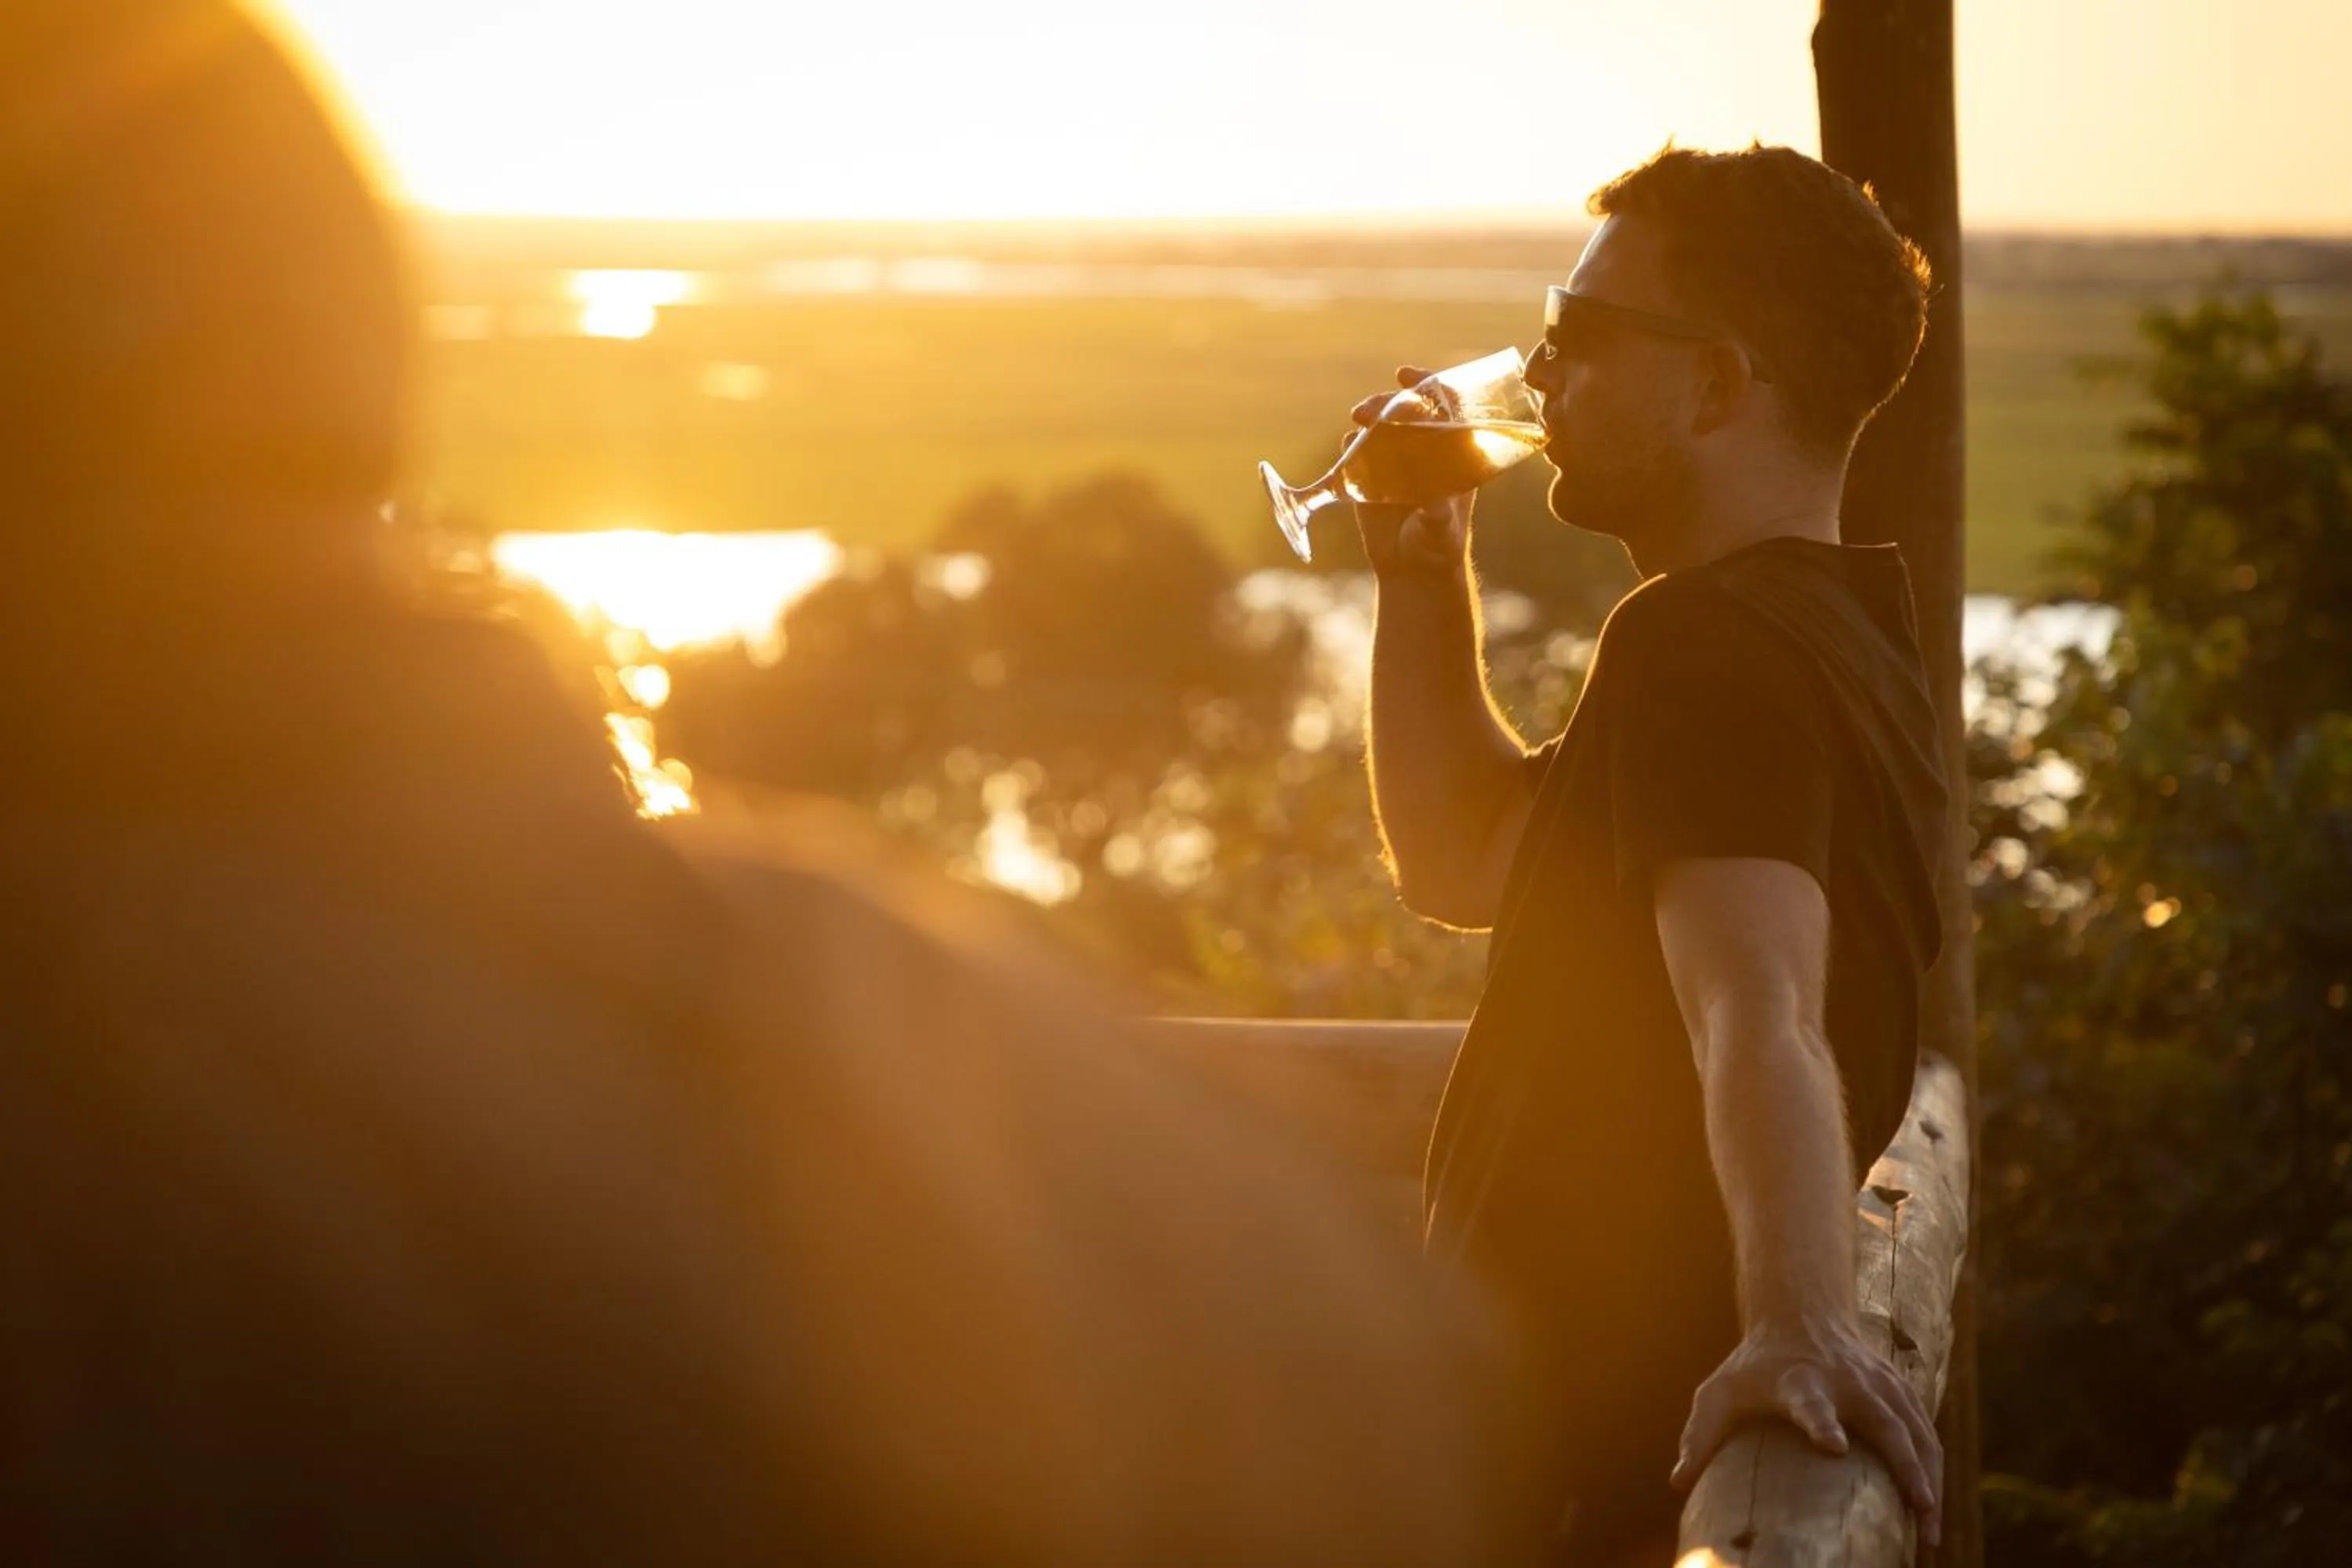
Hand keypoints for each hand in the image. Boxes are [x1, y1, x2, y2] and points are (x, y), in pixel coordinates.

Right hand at [1350, 365, 1473, 577]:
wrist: (1412, 573)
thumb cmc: (1438, 547)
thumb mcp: (1443, 529)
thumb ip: (1439, 512)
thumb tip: (1433, 500)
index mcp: (1449, 453)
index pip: (1442, 405)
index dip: (1426, 383)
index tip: (1405, 375)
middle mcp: (1420, 450)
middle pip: (1403, 409)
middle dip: (1385, 402)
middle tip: (1369, 411)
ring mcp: (1393, 462)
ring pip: (1377, 426)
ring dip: (1367, 419)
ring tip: (1358, 422)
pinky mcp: (1367, 479)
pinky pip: (1353, 453)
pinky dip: (1349, 449)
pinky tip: (1348, 457)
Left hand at [1671, 1315, 1943, 1547]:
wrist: (1801, 1314)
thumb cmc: (1755, 1367)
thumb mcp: (1720, 1393)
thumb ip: (1700, 1436)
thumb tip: (1678, 1483)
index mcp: (1799, 1382)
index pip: (1810, 1404)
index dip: (1821, 1423)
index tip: (1833, 1446)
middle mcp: (1847, 1381)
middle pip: (1883, 1422)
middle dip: (1904, 1465)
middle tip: (1919, 1510)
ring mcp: (1879, 1384)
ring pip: (1915, 1430)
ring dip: (1928, 1477)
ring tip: (1930, 1526)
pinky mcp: (1899, 1389)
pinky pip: (1925, 1430)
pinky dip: (1933, 1466)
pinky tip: (1933, 1503)